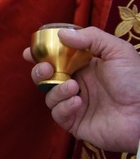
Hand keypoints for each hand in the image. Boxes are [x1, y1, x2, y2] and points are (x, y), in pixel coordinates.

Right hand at [23, 26, 139, 151]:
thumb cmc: (136, 81)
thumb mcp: (118, 51)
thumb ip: (91, 38)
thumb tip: (61, 34)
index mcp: (85, 67)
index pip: (56, 59)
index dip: (41, 55)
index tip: (30, 52)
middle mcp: (78, 85)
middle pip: (46, 78)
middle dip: (39, 72)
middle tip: (45, 69)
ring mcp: (76, 105)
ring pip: (49, 96)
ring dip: (56, 90)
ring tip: (73, 87)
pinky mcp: (76, 123)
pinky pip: (58, 114)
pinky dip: (63, 107)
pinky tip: (78, 102)